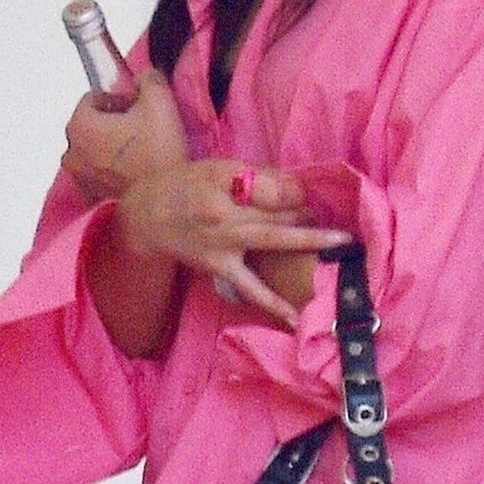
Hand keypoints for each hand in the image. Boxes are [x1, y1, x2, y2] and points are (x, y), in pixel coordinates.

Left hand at [61, 69, 189, 203]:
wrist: (166, 201)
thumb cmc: (159, 152)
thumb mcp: (159, 101)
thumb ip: (147, 79)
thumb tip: (143, 78)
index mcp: (79, 126)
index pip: (92, 98)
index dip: (117, 99)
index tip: (137, 109)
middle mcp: (72, 153)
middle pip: (90, 125)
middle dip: (112, 124)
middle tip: (142, 130)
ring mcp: (80, 179)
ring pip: (94, 151)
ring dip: (111, 148)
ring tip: (141, 153)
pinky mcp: (93, 199)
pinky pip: (98, 175)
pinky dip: (111, 172)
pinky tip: (135, 173)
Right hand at [117, 160, 348, 326]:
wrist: (145, 216)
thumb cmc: (183, 186)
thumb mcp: (215, 168)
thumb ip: (253, 175)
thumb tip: (293, 186)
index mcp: (225, 182)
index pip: (272, 185)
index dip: (296, 190)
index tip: (309, 193)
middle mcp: (226, 212)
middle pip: (278, 210)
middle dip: (308, 211)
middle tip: (333, 213)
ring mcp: (224, 242)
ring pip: (274, 240)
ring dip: (308, 240)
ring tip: (338, 242)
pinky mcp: (219, 266)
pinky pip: (249, 286)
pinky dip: (272, 301)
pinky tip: (295, 315)